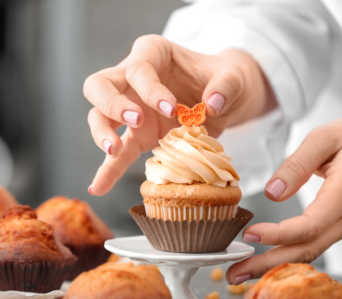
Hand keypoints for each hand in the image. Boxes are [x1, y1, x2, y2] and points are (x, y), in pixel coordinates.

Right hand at [84, 34, 275, 194]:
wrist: (224, 98)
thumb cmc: (222, 80)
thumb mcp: (232, 77)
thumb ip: (226, 85)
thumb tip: (212, 105)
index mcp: (153, 54)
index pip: (138, 68)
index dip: (150, 88)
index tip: (171, 108)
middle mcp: (134, 79)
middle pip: (100, 85)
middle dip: (112, 103)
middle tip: (136, 120)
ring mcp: (132, 108)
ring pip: (99, 116)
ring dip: (102, 133)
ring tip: (115, 149)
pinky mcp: (138, 135)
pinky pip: (118, 153)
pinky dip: (108, 169)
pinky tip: (100, 187)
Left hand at [226, 119, 341, 285]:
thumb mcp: (324, 140)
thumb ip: (299, 165)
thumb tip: (272, 193)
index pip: (310, 225)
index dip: (278, 235)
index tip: (248, 236)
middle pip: (307, 249)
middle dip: (269, 264)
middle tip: (236, 274)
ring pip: (310, 250)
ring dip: (276, 263)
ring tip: (245, 270)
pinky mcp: (335, 222)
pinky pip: (313, 243)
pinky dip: (288, 252)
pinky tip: (268, 256)